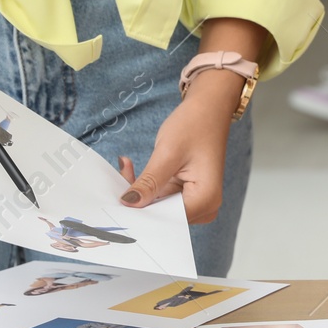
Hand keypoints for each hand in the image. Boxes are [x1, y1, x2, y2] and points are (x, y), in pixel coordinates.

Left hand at [117, 71, 241, 224]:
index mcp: (206, 199)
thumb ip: (149, 182)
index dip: (141, 213)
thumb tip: (129, 203)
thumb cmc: (196, 125)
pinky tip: (132, 170)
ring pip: (157, 208)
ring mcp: (195, 201)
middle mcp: (204, 206)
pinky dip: (144, 186)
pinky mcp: (185, 194)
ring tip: (126, 169)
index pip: (167, 219)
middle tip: (118, 179)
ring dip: (138, 192)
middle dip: (137, 201)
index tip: (118, 202)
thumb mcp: (168, 153)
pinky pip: (159, 198)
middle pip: (162, 216)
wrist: (208, 109)